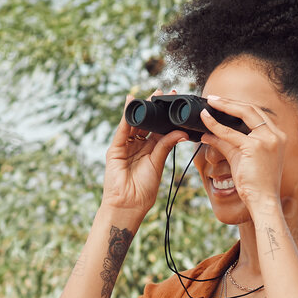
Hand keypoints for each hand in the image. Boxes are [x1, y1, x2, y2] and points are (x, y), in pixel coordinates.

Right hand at [101, 89, 191, 217]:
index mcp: (151, 151)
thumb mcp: (157, 163)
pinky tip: (131, 104)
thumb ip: (165, 146)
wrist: (129, 204)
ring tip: (151, 95)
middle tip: (164, 93)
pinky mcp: (116, 149)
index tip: (175, 103)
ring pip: (135, 124)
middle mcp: (138, 146)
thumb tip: (181, 132)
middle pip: (147, 123)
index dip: (166, 117)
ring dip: (142, 109)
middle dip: (155, 109)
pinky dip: (125, 116)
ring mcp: (126, 147)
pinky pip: (122, 130)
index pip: (159, 129)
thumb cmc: (144, 190)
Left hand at [199, 94, 286, 214]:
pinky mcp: (254, 147)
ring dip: (223, 107)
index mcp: (277, 137)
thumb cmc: (256, 184)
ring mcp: (267, 140)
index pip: (257, 114)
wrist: (263, 201)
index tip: (224, 103)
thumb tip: (208, 134)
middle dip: (230, 102)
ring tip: (209, 104)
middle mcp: (275, 135)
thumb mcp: (241, 158)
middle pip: (251, 109)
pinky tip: (206, 122)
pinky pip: (230, 133)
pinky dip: (216, 126)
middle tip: (213, 99)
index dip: (239, 107)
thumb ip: (227, 144)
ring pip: (243, 114)